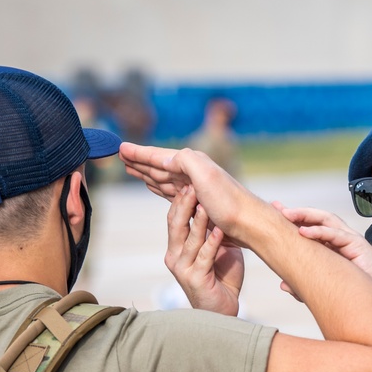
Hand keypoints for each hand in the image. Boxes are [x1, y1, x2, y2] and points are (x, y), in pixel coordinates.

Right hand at [120, 143, 254, 238]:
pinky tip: (156, 187)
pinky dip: (161, 187)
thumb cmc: (229, 202)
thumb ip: (184, 161)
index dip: (140, 153)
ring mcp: (197, 190)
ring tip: (133, 169)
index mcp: (192, 165)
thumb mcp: (205, 175)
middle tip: (121, 155)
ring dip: (149, 173)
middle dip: (141, 161)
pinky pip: (173, 191)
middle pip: (160, 166)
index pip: (159, 157)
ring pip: (165, 178)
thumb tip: (164, 158)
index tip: (120, 147)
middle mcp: (194, 175)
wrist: (250, 224)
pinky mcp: (200, 205)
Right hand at [166, 186, 244, 315]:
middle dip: (185, 204)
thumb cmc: (220, 278)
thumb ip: (211, 231)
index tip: (190, 180)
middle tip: (193, 185)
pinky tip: (220, 231)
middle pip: (176, 225)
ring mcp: (183, 269)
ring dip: (199, 220)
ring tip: (206, 203)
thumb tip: (215, 206)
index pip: (174, 219)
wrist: (222, 309)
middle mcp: (175, 256)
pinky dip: (213, 243)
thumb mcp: (214, 249)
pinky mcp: (196, 279)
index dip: (181, 200)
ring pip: (190, 239)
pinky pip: (204, 257)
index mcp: (177, 248)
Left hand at [273, 204, 371, 292]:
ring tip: (287, 215)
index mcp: (334, 245)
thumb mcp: (326, 286)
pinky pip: (336, 234)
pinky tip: (303, 231)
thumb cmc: (358, 291)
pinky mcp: (358, 245)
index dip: (294, 219)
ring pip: (326, 220)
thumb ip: (305, 285)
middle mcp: (342, 238)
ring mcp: (351, 239)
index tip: (273, 214)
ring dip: (306, 215)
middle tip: (276, 208)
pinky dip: (319, 232)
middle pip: (317, 217)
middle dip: (296, 211)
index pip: (312, 226)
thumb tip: (282, 285)